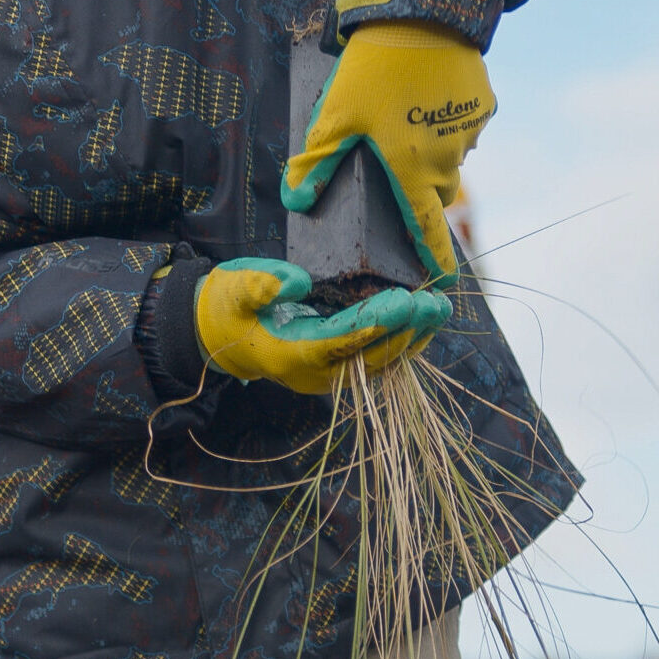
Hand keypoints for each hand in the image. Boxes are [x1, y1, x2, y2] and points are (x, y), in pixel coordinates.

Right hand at [195, 257, 449, 393]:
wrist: (218, 334)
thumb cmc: (226, 306)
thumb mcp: (232, 288)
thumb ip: (259, 284)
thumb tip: (298, 282)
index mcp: (290, 355)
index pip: (343, 339)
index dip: (376, 321)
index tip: (405, 300)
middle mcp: (316, 374)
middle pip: (371, 356)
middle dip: (406, 330)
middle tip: (434, 302)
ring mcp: (329, 375)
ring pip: (381, 362)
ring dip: (412, 338)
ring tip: (439, 309)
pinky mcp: (338, 366)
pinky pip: (377, 358)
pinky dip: (402, 340)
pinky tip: (422, 321)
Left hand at [281, 20, 494, 285]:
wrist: (426, 17)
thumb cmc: (375, 72)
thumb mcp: (334, 117)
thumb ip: (314, 163)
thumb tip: (295, 200)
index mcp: (412, 170)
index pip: (426, 230)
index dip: (435, 261)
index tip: (442, 284)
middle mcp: (449, 159)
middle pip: (435, 193)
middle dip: (417, 189)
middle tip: (390, 163)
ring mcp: (470, 132)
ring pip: (450, 158)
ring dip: (430, 151)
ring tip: (401, 120)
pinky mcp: (483, 105)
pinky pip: (463, 127)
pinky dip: (445, 122)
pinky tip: (421, 98)